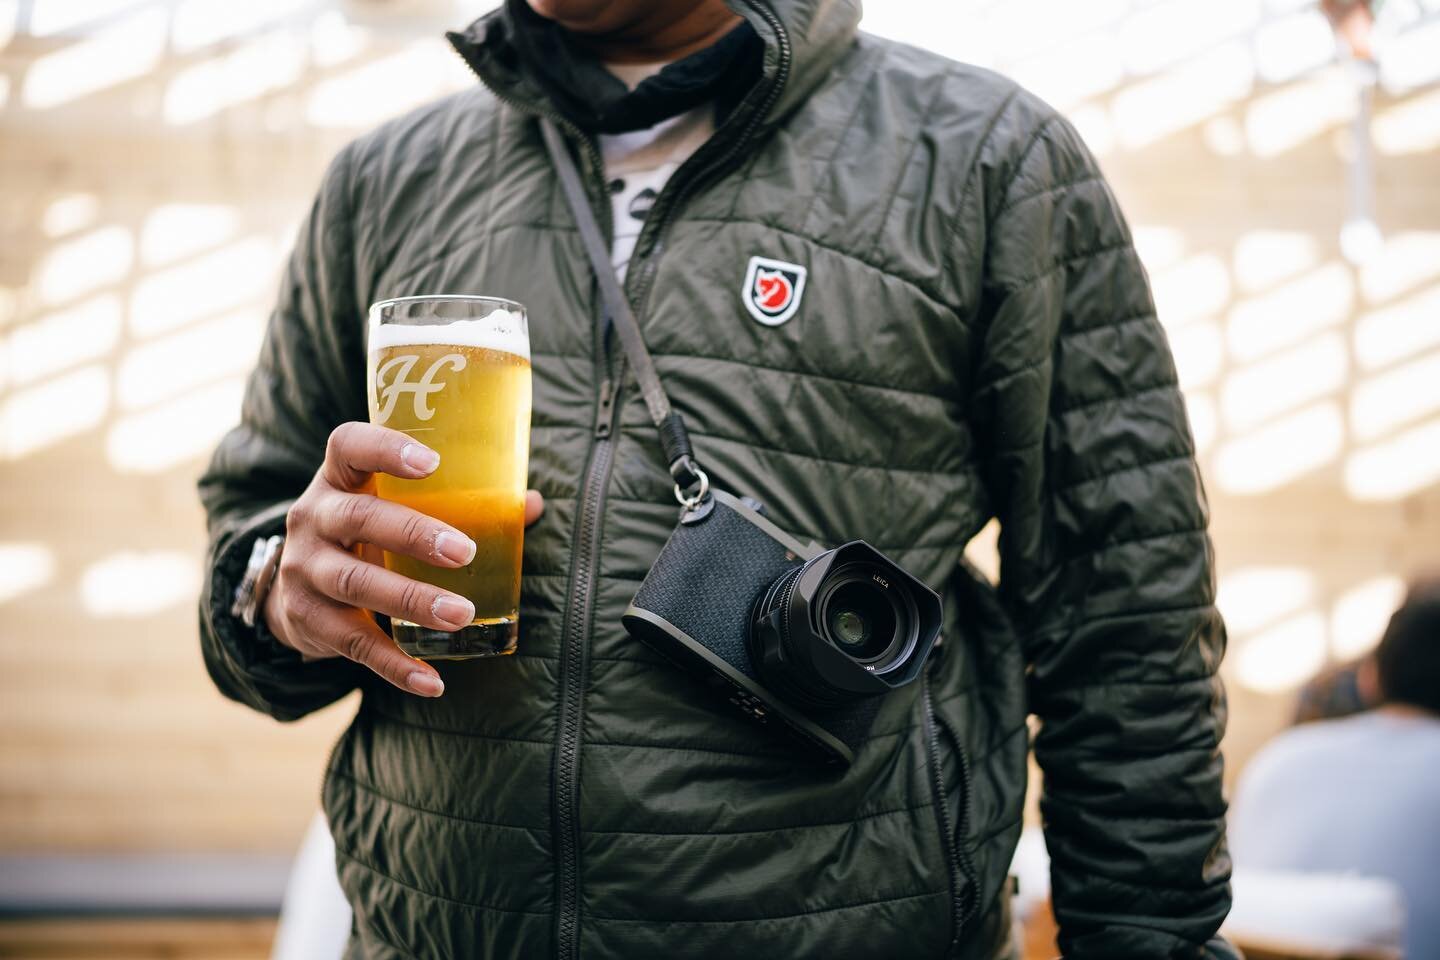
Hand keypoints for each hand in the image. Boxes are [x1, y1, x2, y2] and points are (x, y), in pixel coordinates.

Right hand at [263, 422, 543, 697]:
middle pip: (358, 519)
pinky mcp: (308, 620)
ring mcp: (304, 570)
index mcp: (339, 479)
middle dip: (413, 534)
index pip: (349, 445)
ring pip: (355, 583)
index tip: (431, 462)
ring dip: (411, 600)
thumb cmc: (366, 535)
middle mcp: (314, 518)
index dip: (385, 449)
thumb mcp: (391, 509)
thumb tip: (533, 505)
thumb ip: (459, 503)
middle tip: (465, 553)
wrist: (290, 589)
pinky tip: (431, 680)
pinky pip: (354, 644)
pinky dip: (395, 665)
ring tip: (461, 615)